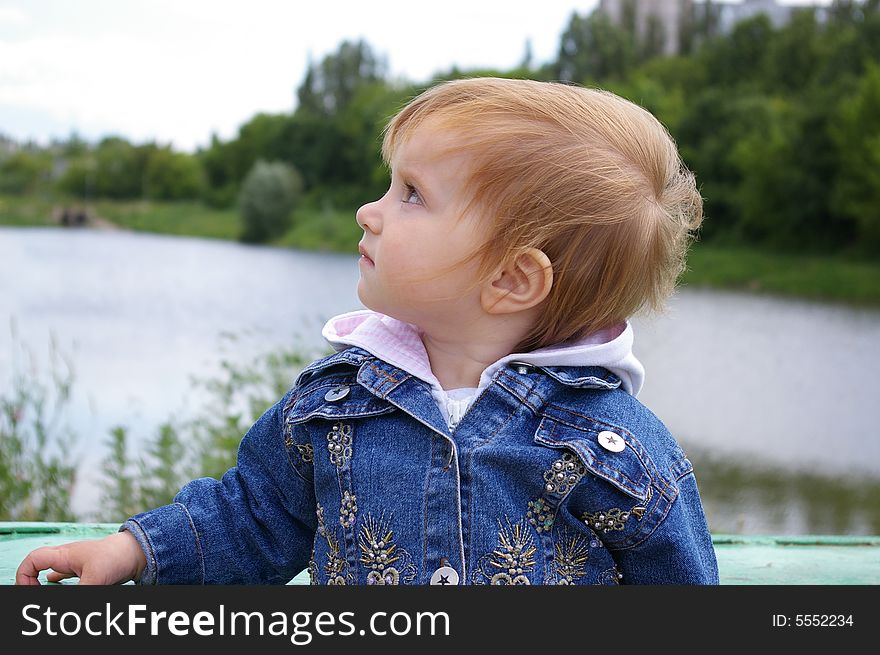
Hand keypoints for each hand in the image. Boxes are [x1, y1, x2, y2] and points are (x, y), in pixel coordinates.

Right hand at [15, 531, 147, 584]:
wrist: (137, 552)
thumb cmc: (116, 557)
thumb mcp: (94, 580)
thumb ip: (80, 593)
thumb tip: (69, 601)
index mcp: (64, 555)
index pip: (33, 560)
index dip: (25, 575)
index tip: (32, 589)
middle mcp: (67, 557)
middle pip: (39, 566)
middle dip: (33, 581)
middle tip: (35, 593)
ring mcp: (77, 562)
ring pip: (52, 572)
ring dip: (45, 583)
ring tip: (42, 592)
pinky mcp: (87, 569)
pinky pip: (65, 575)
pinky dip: (58, 583)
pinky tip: (56, 585)